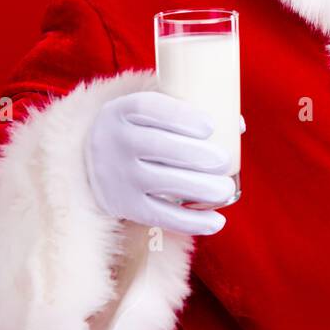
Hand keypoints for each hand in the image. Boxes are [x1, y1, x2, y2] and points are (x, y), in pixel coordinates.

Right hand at [84, 91, 243, 235]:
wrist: (90, 161)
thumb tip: (238, 125)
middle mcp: (115, 141)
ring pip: (161, 182)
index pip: (147, 108)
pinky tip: (217, 222)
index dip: (180, 115)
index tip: (210, 126)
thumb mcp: (149, 112)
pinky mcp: (125, 206)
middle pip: (158, 146)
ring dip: (199, 188)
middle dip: (196, 155)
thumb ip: (189, 110)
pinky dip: (191, 222)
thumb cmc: (139, 129)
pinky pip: (160, 216)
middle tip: (223, 161)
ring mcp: (118, 176)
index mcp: (122, 110)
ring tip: (225, 189)